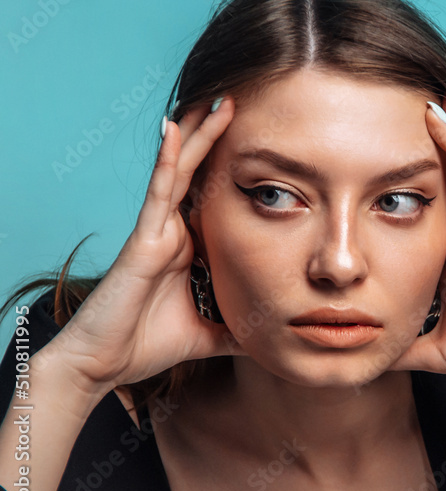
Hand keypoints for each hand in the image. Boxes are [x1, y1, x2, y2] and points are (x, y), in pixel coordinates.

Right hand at [48, 97, 244, 393]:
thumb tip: (272, 336)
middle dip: (217, 139)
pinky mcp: (143, 238)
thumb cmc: (146, 345)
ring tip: (219, 100)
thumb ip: (237, 330)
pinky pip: (159, 191)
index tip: (261, 145)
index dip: (231, 170)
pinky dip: (169, 159)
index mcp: (188, 249)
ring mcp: (156, 231)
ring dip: (199, 135)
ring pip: (181, 172)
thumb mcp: (209, 335)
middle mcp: (172, 232)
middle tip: (240, 102)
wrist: (104, 365)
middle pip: (199, 175)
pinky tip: (176, 128)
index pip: (213, 199)